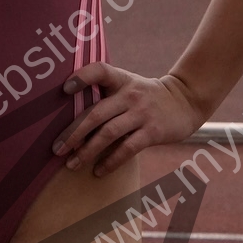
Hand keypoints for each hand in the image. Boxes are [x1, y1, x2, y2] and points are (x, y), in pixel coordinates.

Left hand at [51, 64, 207, 175]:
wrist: (186, 101)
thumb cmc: (147, 96)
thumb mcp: (129, 85)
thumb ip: (106, 93)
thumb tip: (70, 115)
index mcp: (121, 80)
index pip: (100, 71)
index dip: (82, 77)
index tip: (65, 89)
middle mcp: (130, 95)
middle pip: (95, 113)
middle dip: (73, 133)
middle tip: (56, 149)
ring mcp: (142, 114)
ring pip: (108, 134)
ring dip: (87, 151)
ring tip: (71, 164)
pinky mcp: (153, 132)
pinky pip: (127, 149)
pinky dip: (110, 162)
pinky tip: (98, 171)